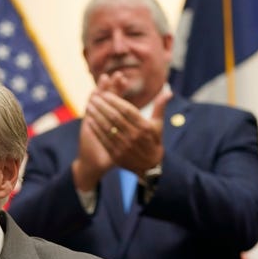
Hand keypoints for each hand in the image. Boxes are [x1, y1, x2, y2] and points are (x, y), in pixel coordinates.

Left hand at [72, 74, 165, 189]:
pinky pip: (103, 139)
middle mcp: (134, 136)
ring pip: (107, 128)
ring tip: (89, 106)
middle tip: (94, 98)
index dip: (115, 101)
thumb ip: (160, 107)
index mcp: (144, 127)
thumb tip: (168, 92)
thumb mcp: (158, 125)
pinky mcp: (116, 155)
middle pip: (115, 117)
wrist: (150, 166)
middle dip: (103, 106)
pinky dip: (96, 129)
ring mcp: (125, 146)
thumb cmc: (153, 141)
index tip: (106, 94)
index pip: (127, 110)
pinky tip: (89, 120)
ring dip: (97, 116)